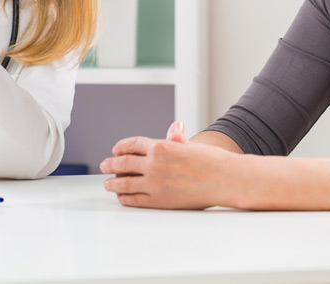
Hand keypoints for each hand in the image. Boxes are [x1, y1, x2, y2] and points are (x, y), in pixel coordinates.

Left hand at [99, 121, 235, 209]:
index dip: (120, 147)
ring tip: (107, 183)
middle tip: (104, 165)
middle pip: (123, 163)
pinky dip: (125, 197)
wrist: (225, 179)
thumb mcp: (190, 145)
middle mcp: (154, 163)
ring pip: (124, 182)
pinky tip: (121, 196)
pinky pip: (134, 199)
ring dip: (113, 182)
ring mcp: (155, 182)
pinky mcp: (159, 200)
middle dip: (111, 164)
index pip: (132, 144)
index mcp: (161, 145)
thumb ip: (176, 140)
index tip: (115, 150)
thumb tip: (174, 129)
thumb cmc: (211, 160)